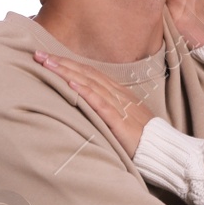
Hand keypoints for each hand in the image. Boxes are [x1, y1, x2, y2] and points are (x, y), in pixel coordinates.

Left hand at [35, 52, 153, 157]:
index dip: (69, 63)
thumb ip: (108, 109)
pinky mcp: (120, 122)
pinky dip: (85, 92)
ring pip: (90, 83)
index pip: (90, 73)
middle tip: (39, 54)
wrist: (164, 150)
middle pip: (86, 73)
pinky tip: (71, 83)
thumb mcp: (124, 119)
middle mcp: (118, 95)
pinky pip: (101, 104)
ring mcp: (120, 107)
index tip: (48, 57)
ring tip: (48, 64)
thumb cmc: (144, 138)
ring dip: (67, 72)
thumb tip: (87, 104)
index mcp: (119, 93)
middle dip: (62, 63)